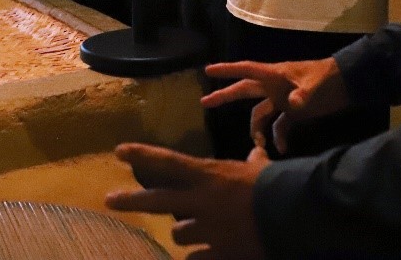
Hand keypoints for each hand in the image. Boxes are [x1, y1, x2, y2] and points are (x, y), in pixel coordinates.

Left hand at [106, 143, 268, 258]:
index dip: (142, 155)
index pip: (169, 162)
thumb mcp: (261, 169)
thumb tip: (256, 155)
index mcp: (209, 176)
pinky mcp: (216, 253)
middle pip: (156, 200)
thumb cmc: (276, 185)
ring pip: (178, 234)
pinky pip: (195, 258)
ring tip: (192, 232)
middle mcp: (200, 201)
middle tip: (109, 200)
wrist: (290, 214)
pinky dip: (199, 257)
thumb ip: (253, 163)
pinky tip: (205, 256)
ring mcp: (205, 229)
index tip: (118, 151)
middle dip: (130, 200)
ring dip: (184, 233)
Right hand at [204, 58, 347, 153]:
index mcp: (275, 75)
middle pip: (245, 91)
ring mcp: (283, 99)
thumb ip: (303, 94)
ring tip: (258, 146)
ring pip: (261, 114)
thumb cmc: (328, 77)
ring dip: (257, 130)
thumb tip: (293, 104)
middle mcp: (274, 86)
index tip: (208, 70)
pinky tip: (283, 148)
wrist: (347, 84)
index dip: (227, 70)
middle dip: (226, 96)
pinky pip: (279, 125)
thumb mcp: (314, 85)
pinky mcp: (294, 111)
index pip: (246, 70)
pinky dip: (279, 137)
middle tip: (205, 103)